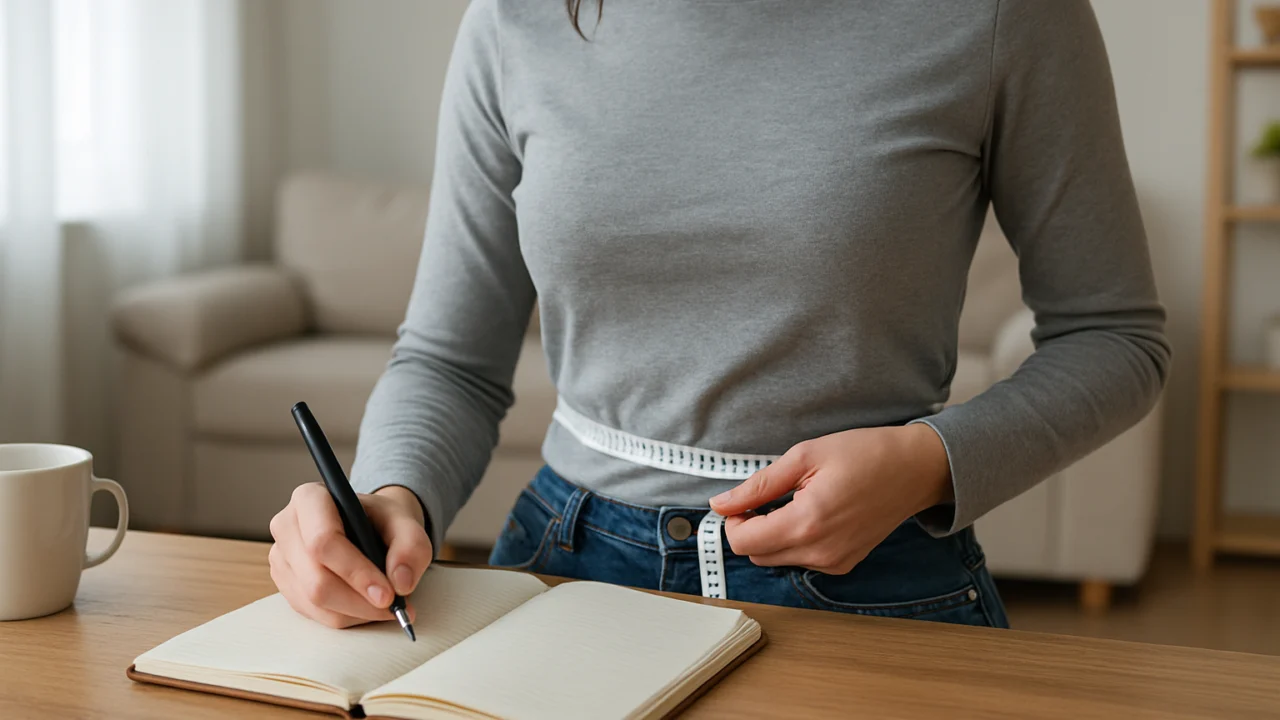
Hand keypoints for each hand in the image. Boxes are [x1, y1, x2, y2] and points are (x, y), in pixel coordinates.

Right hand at [269, 484, 432, 627]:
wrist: (368, 527)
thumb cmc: (381, 521)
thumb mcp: (406, 523)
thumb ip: (411, 547)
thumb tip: (401, 583)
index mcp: (309, 499)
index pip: (323, 541)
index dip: (355, 572)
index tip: (388, 593)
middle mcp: (287, 526)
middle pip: (316, 579)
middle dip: (359, 600)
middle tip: (394, 606)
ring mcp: (282, 558)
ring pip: (314, 602)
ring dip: (356, 612)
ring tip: (387, 606)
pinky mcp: (286, 585)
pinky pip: (314, 614)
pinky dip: (346, 616)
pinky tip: (366, 606)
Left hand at [709, 424, 952, 574]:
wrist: (915, 469)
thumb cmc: (865, 454)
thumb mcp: (805, 457)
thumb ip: (759, 485)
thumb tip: (721, 503)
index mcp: (807, 523)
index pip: (744, 542)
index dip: (733, 521)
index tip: (741, 500)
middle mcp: (820, 553)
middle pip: (757, 554)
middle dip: (750, 528)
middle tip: (764, 497)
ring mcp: (834, 563)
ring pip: (777, 560)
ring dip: (772, 535)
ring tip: (792, 502)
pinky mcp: (843, 565)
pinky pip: (802, 560)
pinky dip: (794, 541)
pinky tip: (811, 514)